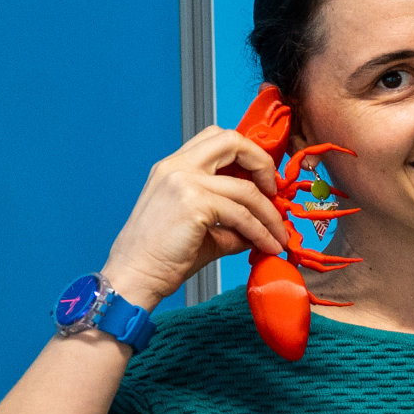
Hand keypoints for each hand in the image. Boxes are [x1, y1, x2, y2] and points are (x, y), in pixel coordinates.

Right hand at [101, 121, 291, 307]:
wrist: (135, 275)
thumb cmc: (162, 254)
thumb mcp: (202, 225)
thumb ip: (232, 216)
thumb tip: (267, 221)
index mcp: (173, 166)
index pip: (216, 138)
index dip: (248, 154)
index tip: (264, 180)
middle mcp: (176, 167)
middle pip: (232, 141)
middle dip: (263, 163)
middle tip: (275, 193)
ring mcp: (183, 181)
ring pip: (246, 188)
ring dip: (270, 215)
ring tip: (278, 236)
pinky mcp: (193, 204)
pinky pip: (243, 215)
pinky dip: (261, 232)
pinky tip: (267, 245)